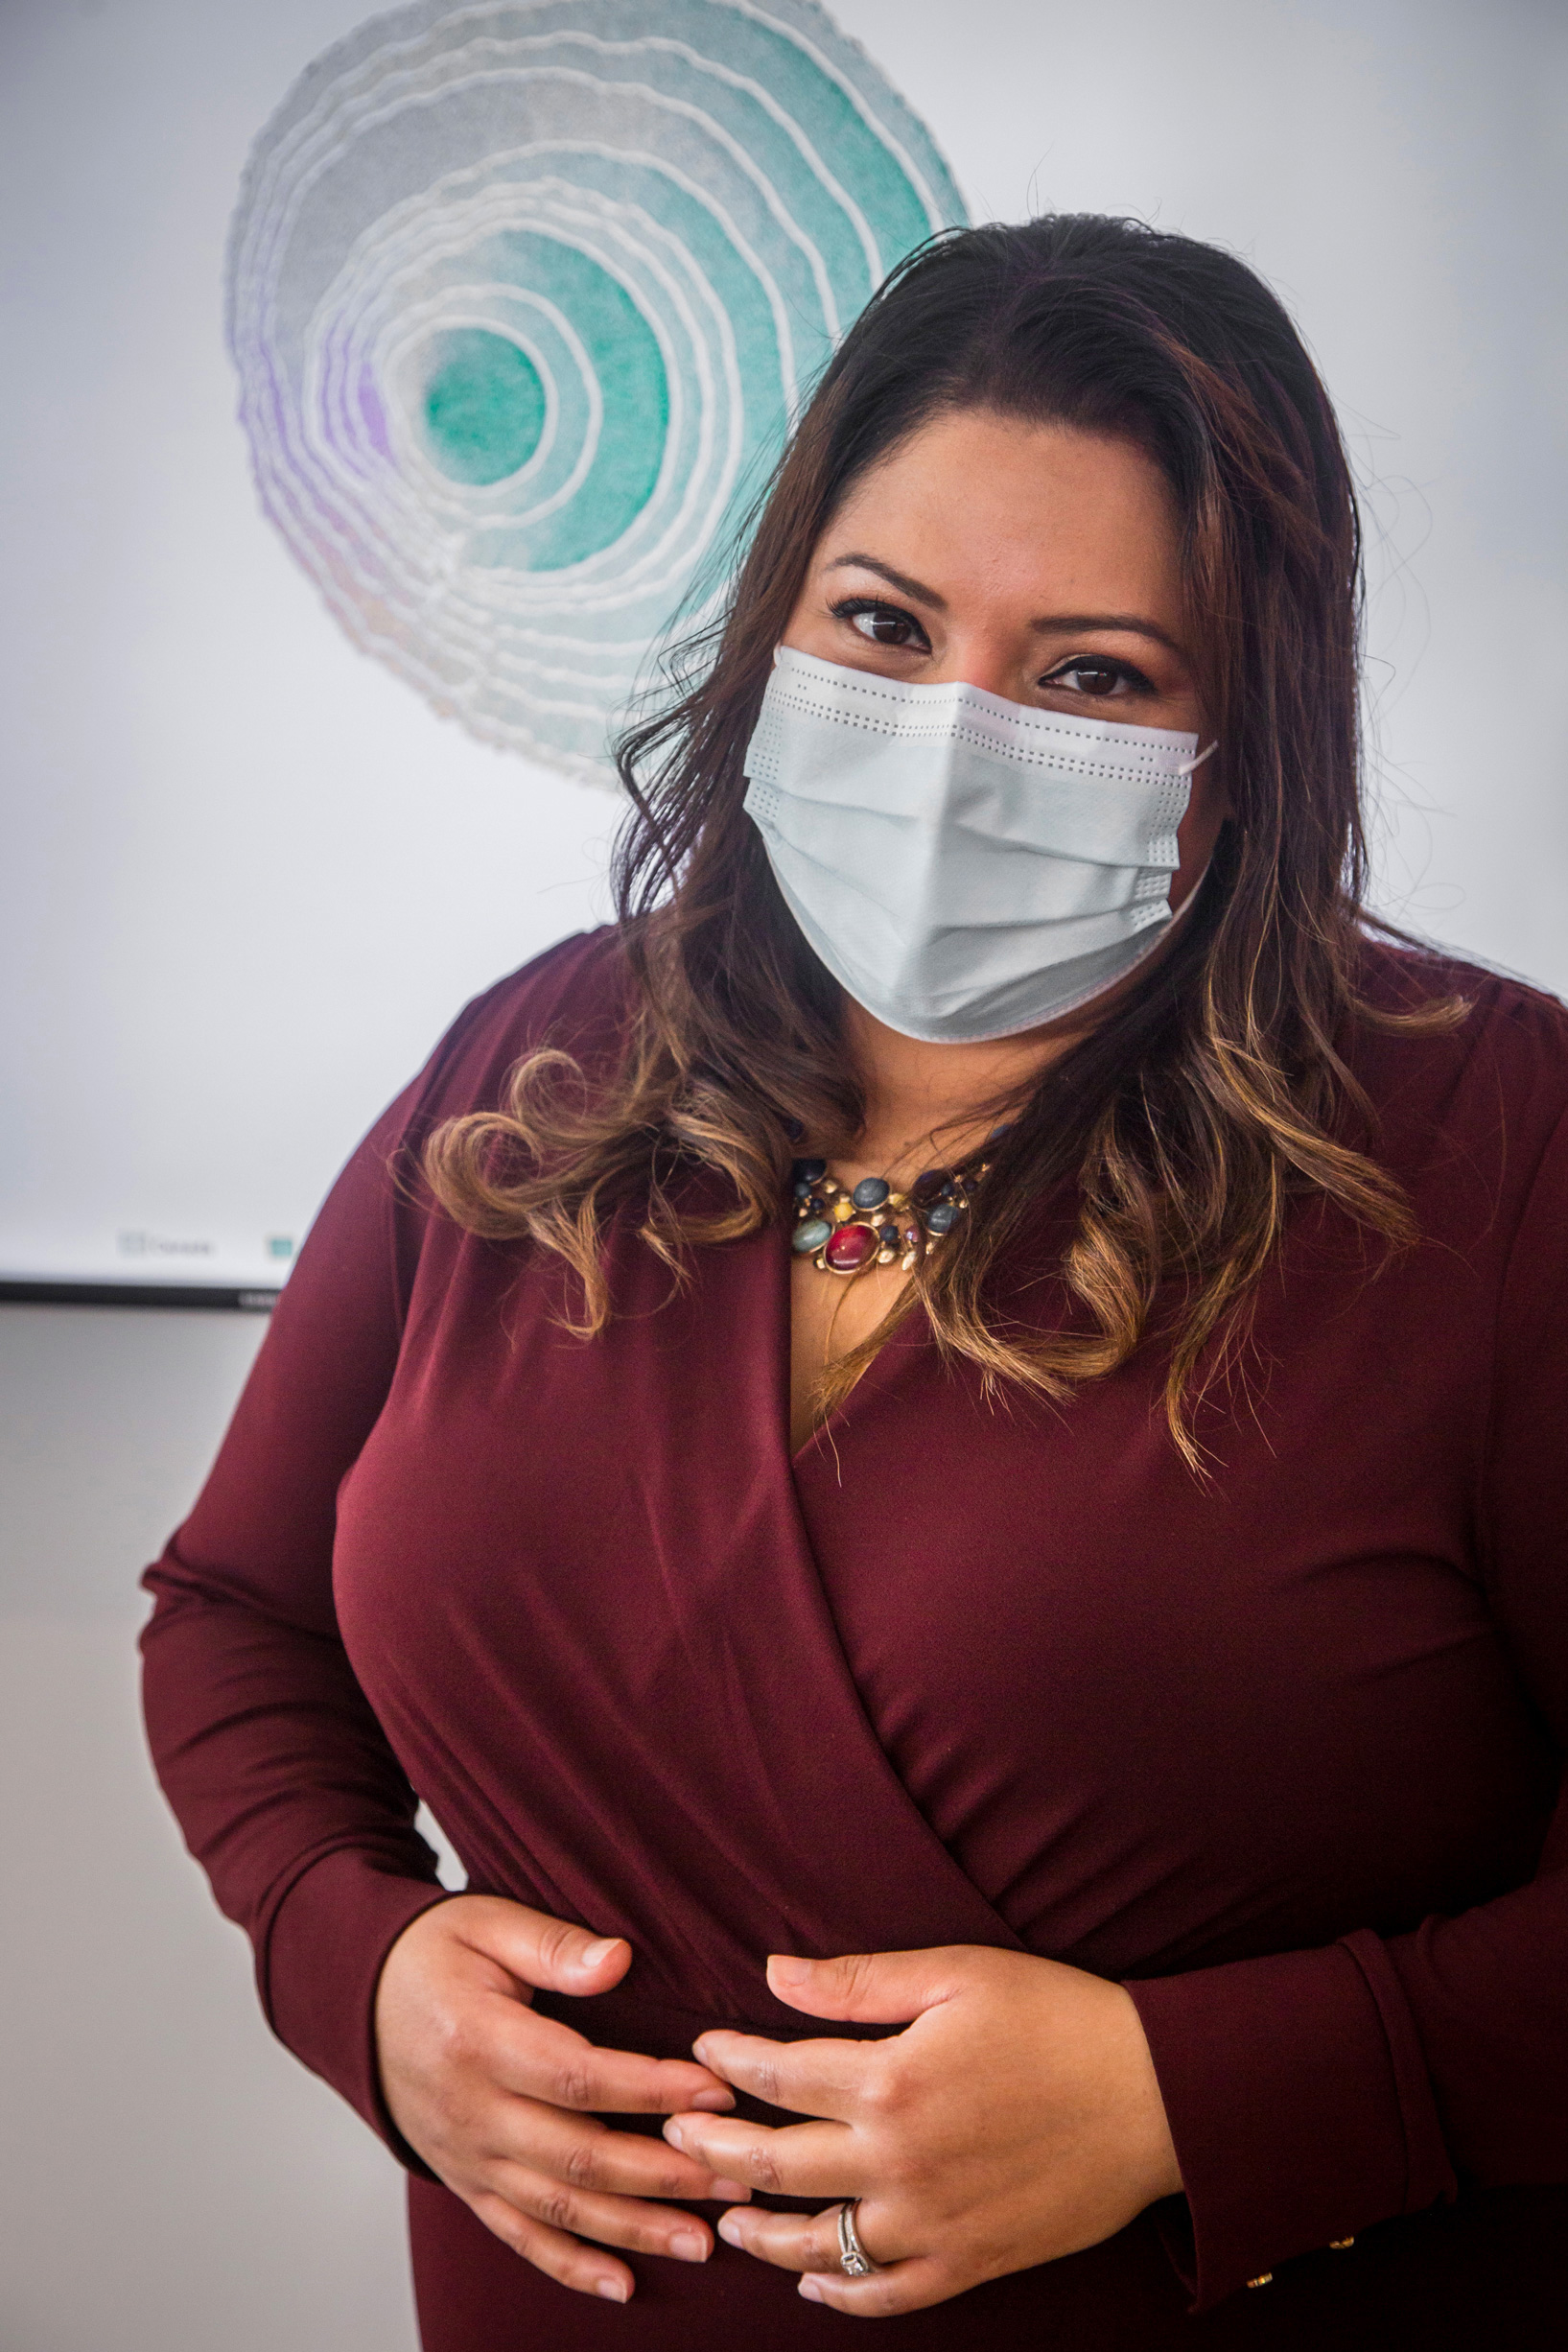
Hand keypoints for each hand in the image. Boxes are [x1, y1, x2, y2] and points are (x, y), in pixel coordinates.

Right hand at [374, 1895, 750, 2302]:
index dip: (651, 2089)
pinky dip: (570, 2266)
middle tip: (737, 2176)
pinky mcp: (465, 2181)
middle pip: (578, 2157)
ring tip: (705, 2240)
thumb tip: (620, 1960)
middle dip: (665, 2173)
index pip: (578, 2077)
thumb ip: (555, 1945)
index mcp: (478, 2041)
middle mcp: (471, 2112)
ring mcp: (467, 2156)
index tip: (716, 2089)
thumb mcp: (486, 1924)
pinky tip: (623, 2284)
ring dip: (634, 2228)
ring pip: (559, 2208)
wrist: (355, 1999)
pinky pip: (519, 2234)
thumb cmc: (432, 1952)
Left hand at [662, 1943, 1180, 2315]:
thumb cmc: (1057, 2017)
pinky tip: (811, 2282)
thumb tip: (773, 1972)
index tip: (701, 2050)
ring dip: (759, 2231)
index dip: (728, 2061)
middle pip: (772, 2163)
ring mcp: (930, 2222)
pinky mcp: (968, 2262)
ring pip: (815, 2243)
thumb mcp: (956, 1974)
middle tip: (675, 2137)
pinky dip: (839, 2294)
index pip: (776, 2074)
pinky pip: (884, 2294)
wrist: (1155, 2097)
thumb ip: (858, 1982)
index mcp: (890, 2080)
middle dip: (711, 2148)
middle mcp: (897, 2161)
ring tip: (725, 2213)